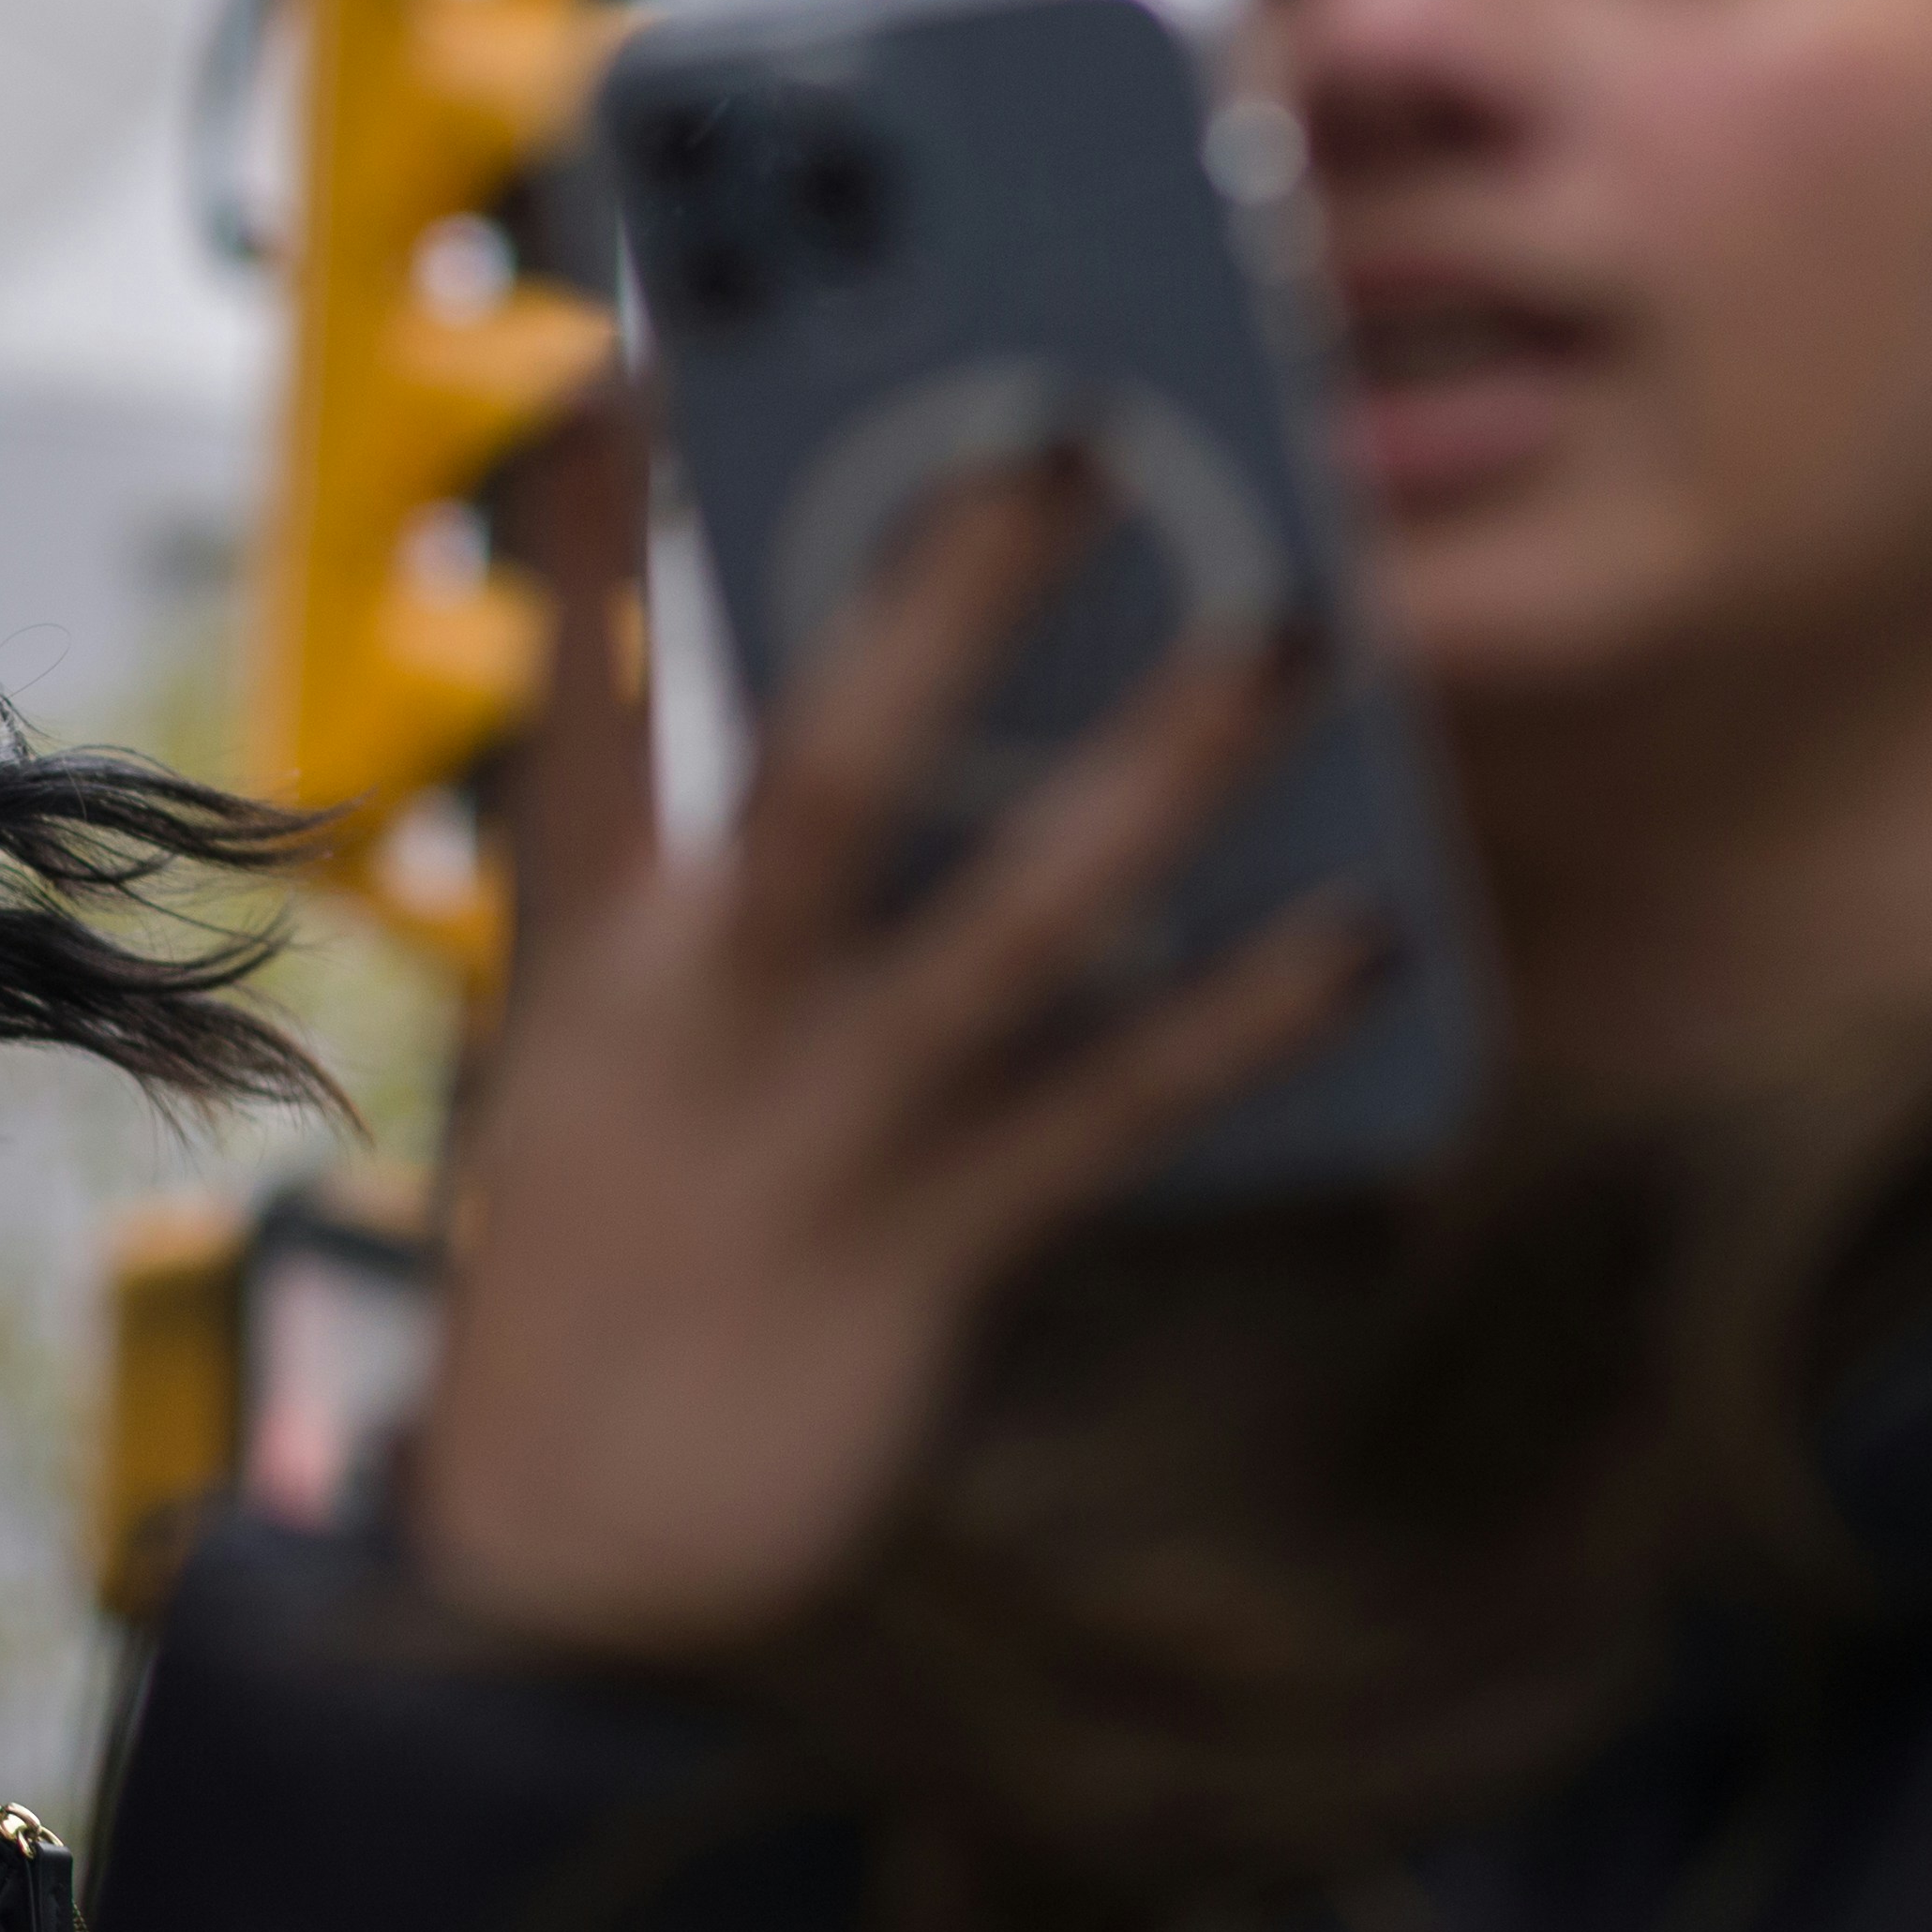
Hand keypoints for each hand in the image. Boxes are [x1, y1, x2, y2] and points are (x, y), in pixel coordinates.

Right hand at [406, 417, 1384, 1664]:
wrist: (569, 1563)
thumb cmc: (614, 1273)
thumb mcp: (602, 1069)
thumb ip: (714, 904)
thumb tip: (891, 729)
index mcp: (588, 964)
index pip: (582, 717)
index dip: (594, 548)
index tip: (626, 368)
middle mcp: (699, 1022)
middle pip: (830, 770)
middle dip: (951, 598)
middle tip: (1078, 435)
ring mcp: (818, 1135)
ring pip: (1010, 924)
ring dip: (1162, 775)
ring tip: (1293, 639)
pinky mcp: (923, 1252)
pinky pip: (1110, 1113)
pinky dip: (1240, 1022)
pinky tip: (1362, 935)